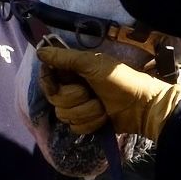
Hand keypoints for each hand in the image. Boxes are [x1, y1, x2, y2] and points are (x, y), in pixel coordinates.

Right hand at [37, 46, 180, 139]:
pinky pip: (75, 128)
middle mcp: (72, 88)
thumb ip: (66, 58)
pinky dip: (91, 123)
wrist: (141, 105)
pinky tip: (103, 117)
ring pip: (64, 115)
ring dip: (87, 111)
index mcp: (73, 71)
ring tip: (102, 105)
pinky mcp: (86, 123)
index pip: (47, 78)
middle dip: (75, 98)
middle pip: (55, 99)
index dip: (49, 82)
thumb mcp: (93, 64)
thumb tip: (40, 51)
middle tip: (91, 92)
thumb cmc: (120, 79)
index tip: (59, 82)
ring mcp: (79, 107)